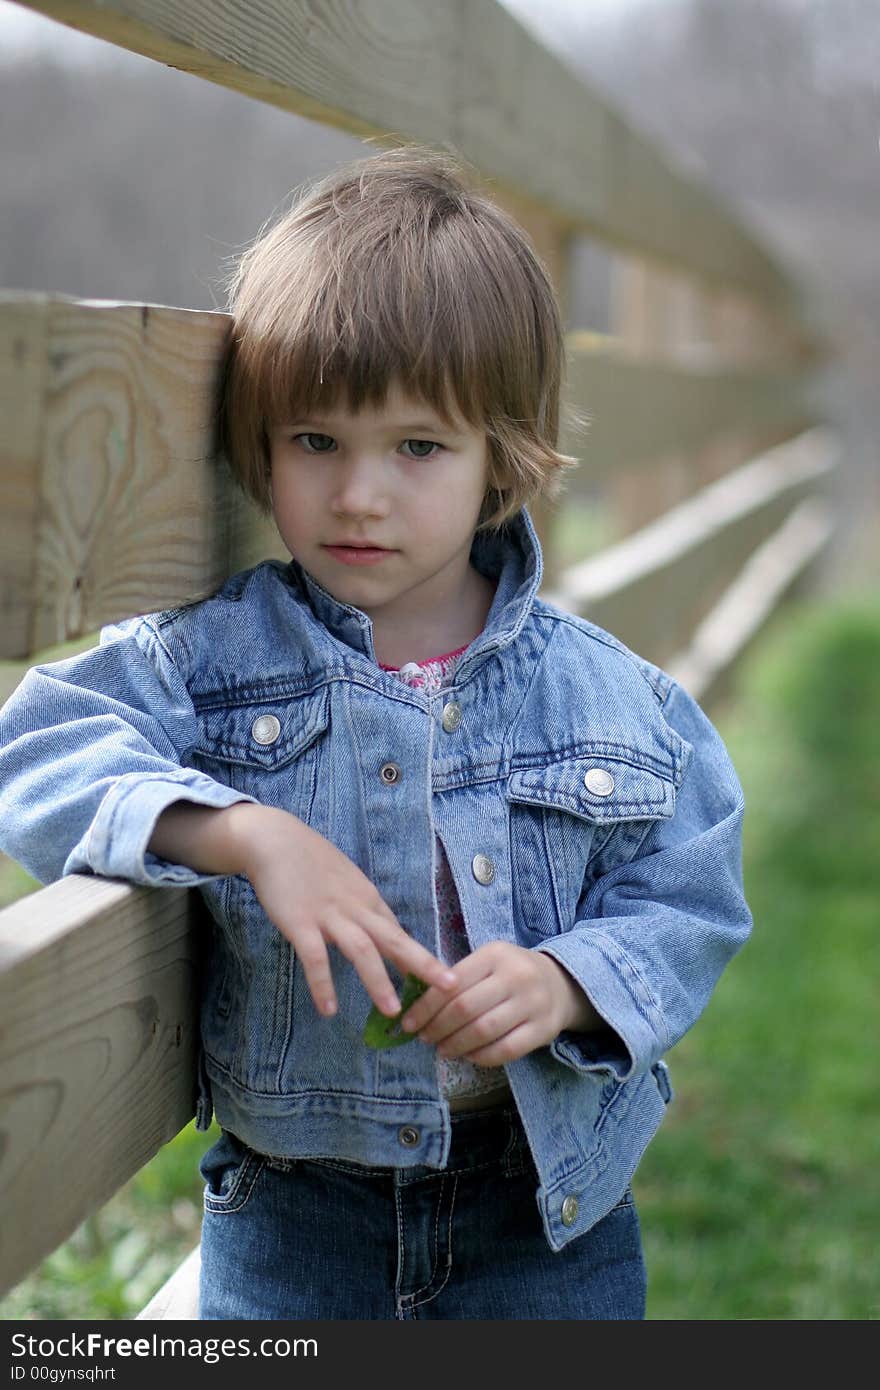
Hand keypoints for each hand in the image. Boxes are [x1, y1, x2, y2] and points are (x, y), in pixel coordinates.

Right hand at [239, 807, 455, 1018]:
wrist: (275, 839)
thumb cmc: (310, 860)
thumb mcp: (346, 881)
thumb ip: (362, 906)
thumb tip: (379, 930)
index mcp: (368, 899)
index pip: (399, 933)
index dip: (421, 958)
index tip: (441, 982)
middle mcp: (356, 907)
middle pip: (395, 939)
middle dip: (423, 965)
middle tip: (448, 989)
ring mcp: (329, 915)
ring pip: (362, 950)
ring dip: (378, 981)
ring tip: (391, 1011)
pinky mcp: (300, 922)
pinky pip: (315, 957)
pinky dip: (323, 983)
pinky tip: (329, 1009)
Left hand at [398, 941, 600, 1065]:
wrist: (560, 983)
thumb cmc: (510, 974)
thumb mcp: (487, 962)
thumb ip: (457, 978)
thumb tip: (415, 1006)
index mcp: (495, 954)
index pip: (452, 983)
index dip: (426, 1007)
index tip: (409, 1023)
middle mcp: (516, 976)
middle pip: (465, 1008)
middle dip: (437, 1027)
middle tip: (424, 1038)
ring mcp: (533, 1004)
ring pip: (483, 1031)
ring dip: (456, 1045)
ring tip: (442, 1049)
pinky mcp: (543, 1030)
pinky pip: (505, 1050)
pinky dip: (481, 1057)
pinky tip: (468, 1056)